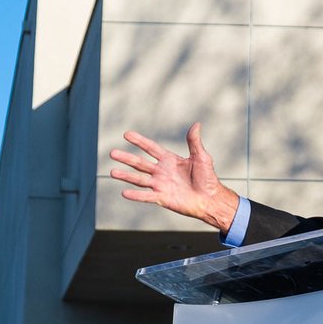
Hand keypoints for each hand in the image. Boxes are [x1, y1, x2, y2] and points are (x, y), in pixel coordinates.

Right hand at [109, 123, 239, 231]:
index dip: (139, 141)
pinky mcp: (162, 198)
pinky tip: (124, 193)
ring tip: (112, 172)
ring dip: (126, 176)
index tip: (126, 134)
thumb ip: (195, 142)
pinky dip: (136, 195)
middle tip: (112, 153)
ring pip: (139, 179)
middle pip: (140, 163)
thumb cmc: (208, 178)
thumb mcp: (202, 157)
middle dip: (126, 158)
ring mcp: (160, 185)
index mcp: (169, 160)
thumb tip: (196, 124)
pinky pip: (147, 196)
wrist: (210, 199)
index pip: (151, 148)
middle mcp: (161, 172)